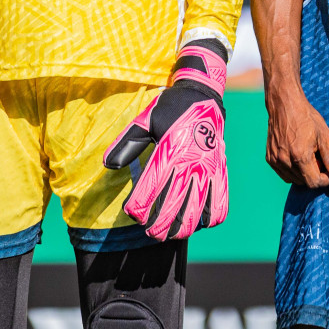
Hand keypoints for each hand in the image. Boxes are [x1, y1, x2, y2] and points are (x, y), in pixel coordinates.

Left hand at [104, 40, 229, 240]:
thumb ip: (127, 143)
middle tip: (150, 233)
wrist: (203, 94)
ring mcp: (208, 168)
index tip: (132, 213)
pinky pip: (220, 203)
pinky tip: (198, 221)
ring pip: (197, 211)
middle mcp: (190, 162)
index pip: (151, 189)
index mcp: (169, 150)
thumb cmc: (171, 108)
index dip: (139, 207)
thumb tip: (108, 165)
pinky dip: (210, 218)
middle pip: (173, 206)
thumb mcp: (145, 119)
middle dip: (158, 226)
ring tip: (171, 234)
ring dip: (182, 228)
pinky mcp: (220, 170)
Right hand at [265, 84, 328, 187]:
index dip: (326, 178)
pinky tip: (297, 156)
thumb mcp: (325, 136)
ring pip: (294, 180)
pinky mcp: (269, 158)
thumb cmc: (307, 118)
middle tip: (319, 158)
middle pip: (304, 182)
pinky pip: (284, 174)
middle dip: (315, 175)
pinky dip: (292, 170)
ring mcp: (275, 160)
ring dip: (303, 174)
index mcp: (300, 156)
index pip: (315, 183)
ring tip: (308, 156)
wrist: (284, 104)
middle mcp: (285, 161)